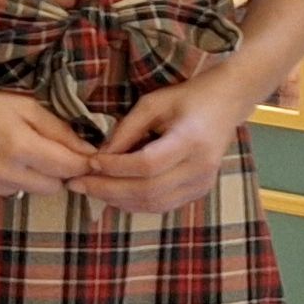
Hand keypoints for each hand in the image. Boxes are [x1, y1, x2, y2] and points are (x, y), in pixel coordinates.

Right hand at [0, 75, 102, 205]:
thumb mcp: (24, 105)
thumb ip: (59, 130)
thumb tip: (90, 154)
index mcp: (19, 145)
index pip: (68, 168)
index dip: (81, 163)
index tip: (85, 158)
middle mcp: (2, 173)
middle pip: (51, 187)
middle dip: (52, 171)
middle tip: (37, 149)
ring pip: (23, 191)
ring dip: (22, 176)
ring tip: (0, 150)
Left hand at [75, 67, 258, 214]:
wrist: (226, 104)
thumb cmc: (188, 97)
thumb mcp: (153, 103)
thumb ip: (126, 130)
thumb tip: (98, 158)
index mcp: (191, 141)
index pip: (147, 165)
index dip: (115, 167)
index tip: (89, 162)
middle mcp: (200, 168)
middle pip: (148, 190)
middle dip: (108, 190)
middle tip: (77, 185)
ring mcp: (203, 184)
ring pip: (154, 204)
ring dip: (118, 200)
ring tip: (90, 190)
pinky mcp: (199, 191)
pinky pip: (163, 205)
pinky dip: (135, 203)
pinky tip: (114, 194)